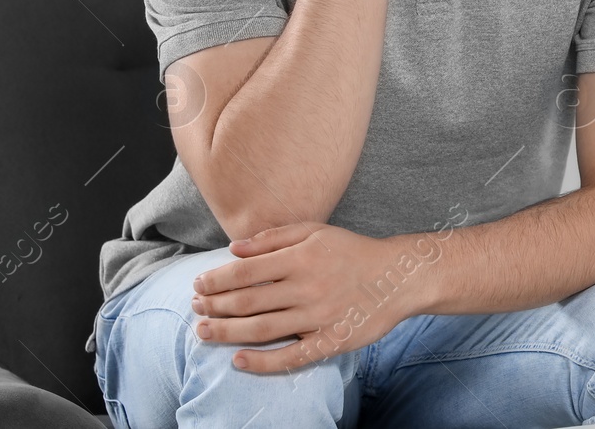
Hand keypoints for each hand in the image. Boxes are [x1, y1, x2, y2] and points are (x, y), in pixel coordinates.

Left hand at [189, 222, 430, 372]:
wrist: (399, 276)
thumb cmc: (352, 251)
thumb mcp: (316, 231)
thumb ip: (274, 238)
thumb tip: (234, 249)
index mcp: (303, 257)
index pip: (247, 271)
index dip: (217, 279)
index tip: (199, 285)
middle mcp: (308, 286)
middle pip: (249, 301)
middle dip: (215, 306)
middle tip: (195, 309)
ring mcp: (319, 316)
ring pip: (263, 328)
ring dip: (228, 332)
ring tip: (203, 332)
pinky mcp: (332, 340)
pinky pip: (293, 356)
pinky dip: (264, 362)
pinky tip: (240, 361)